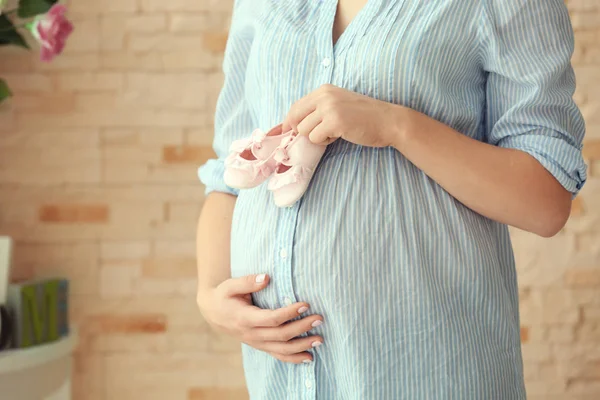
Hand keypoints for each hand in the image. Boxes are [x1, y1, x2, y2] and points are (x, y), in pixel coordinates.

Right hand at [197, 274, 323, 363]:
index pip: (271, 319)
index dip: (289, 313)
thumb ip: (247, 281)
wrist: (213, 313)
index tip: (305, 305)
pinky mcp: (260, 346)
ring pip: (282, 349)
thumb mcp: (230, 285)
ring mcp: (256, 343)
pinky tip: (309, 357)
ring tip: (320, 339)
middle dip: (302, 328)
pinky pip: (278, 356)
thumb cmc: (224, 296)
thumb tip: (266, 277)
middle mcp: (251, 334)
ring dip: (302, 346)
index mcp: (245, 318)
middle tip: (319, 319)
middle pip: (281, 335)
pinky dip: (294, 358)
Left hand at [282, 84, 406, 146]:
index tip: (287, 133)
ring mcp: (329, 108)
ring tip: (335, 132)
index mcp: (323, 90)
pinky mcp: (335, 122)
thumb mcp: (338, 104)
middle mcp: (324, 96)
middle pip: (295, 119)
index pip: (295, 107)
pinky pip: (315, 138)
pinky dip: (325, 141)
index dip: (289, 122)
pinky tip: (340, 135)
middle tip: (319, 134)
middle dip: (302, 131)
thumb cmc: (364, 116)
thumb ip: (318, 110)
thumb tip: (290, 125)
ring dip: (317, 136)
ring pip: (304, 131)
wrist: (388, 121)